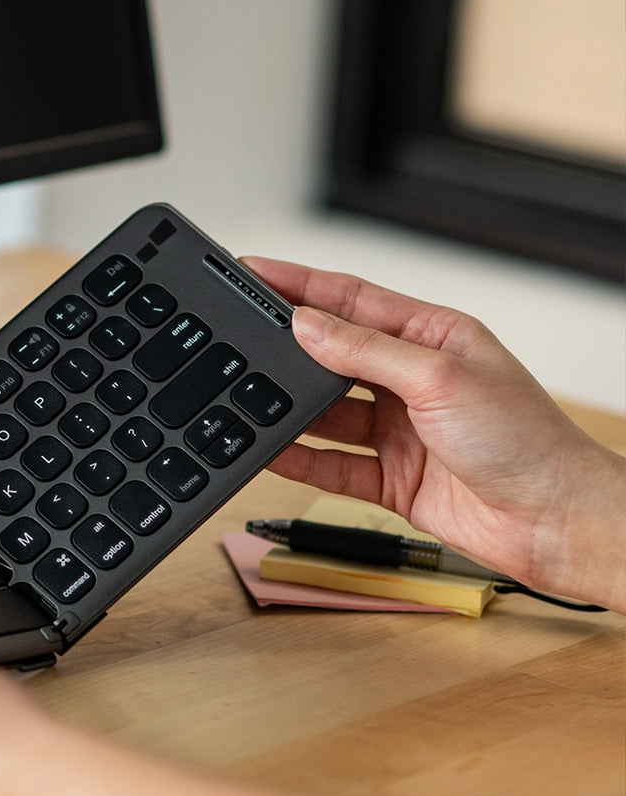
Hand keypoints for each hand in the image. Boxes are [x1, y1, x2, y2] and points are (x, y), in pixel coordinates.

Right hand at [243, 258, 625, 609]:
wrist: (554, 522)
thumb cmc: (528, 441)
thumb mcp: (440, 377)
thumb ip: (366, 351)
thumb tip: (307, 326)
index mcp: (433, 337)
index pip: (353, 300)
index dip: (300, 285)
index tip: (255, 273)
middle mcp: (412, 380)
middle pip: (333, 356)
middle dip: (288, 348)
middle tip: (241, 338)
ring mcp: (399, 430)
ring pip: (326, 413)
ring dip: (291, 408)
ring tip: (250, 396)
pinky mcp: (390, 478)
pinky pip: (330, 465)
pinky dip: (299, 459)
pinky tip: (272, 449)